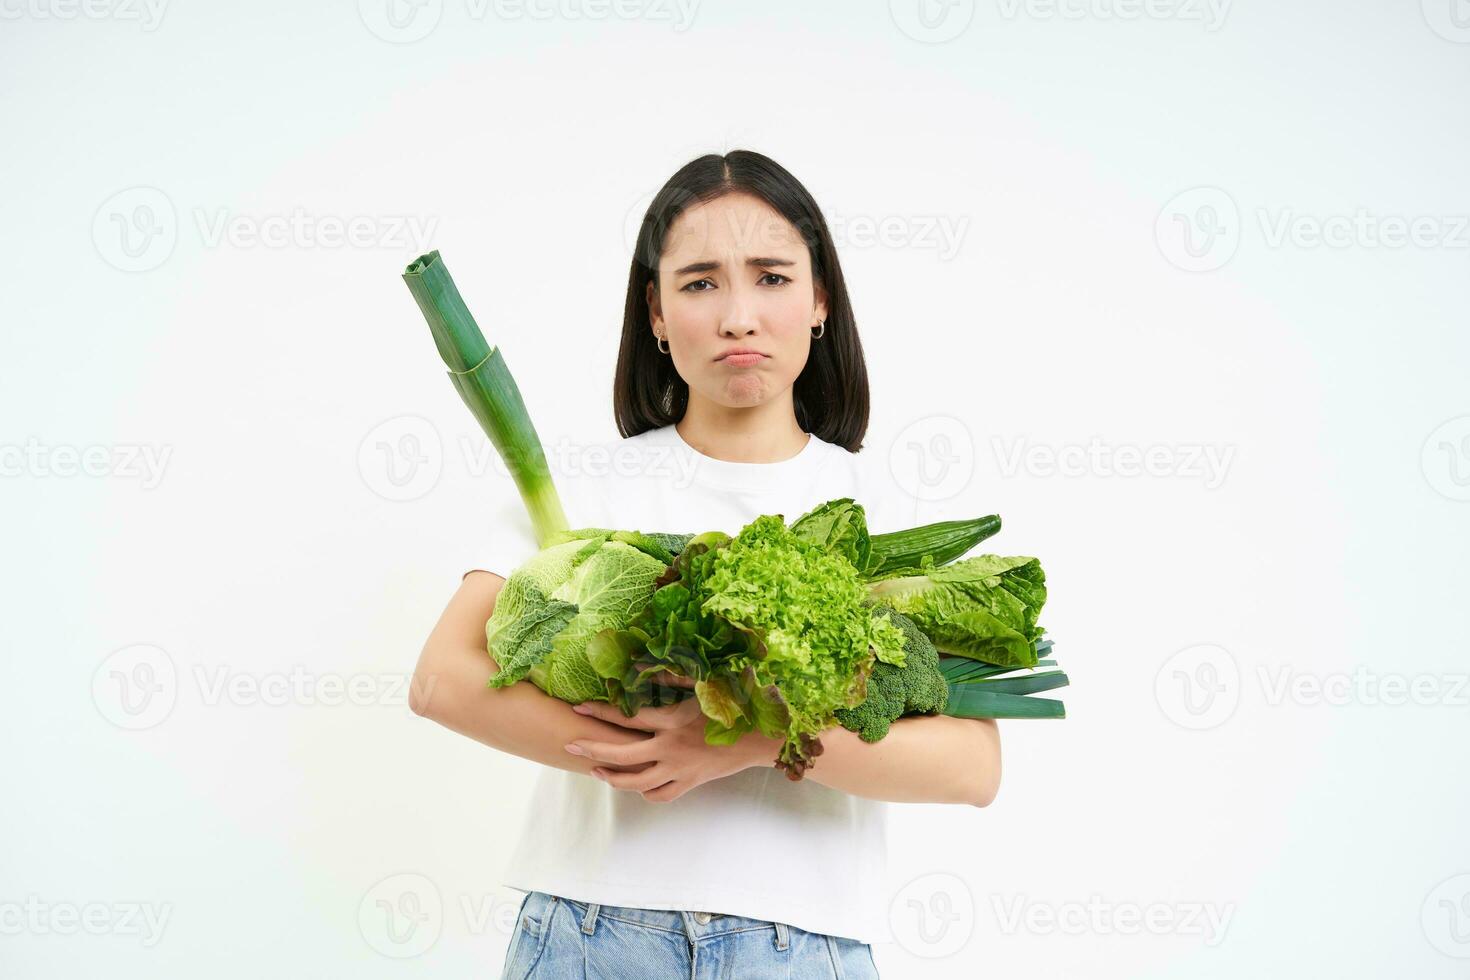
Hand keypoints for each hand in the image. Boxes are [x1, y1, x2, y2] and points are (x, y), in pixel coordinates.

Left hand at [566, 672, 782, 802]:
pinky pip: (662, 795)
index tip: (578, 708)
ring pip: (637, 782)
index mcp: (672, 720)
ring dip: (613, 777)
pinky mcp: (691, 783)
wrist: (762, 737)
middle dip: (593, 749)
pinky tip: (635, 786)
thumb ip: (669, 678)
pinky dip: (646, 793)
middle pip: (622, 754)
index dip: (601, 712)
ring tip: (596, 772)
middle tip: (570, 746)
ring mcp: (680, 769)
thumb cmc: (734, 705)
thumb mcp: (702, 685)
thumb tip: (640, 670)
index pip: (627, 717)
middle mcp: (671, 748)